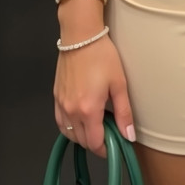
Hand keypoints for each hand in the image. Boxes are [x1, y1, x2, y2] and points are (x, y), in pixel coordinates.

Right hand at [53, 35, 135, 158]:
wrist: (81, 35)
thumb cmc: (101, 55)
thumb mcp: (119, 83)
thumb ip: (124, 112)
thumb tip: (128, 136)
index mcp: (88, 109)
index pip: (95, 143)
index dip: (106, 149)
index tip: (115, 144)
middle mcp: (71, 110)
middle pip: (82, 141)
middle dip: (96, 142)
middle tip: (109, 131)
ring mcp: (61, 104)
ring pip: (70, 134)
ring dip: (83, 136)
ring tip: (97, 124)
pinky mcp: (56, 96)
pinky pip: (60, 122)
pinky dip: (70, 127)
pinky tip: (81, 118)